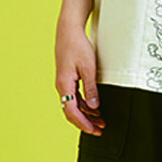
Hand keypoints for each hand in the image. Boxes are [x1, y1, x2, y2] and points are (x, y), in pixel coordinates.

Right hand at [54, 20, 104, 135]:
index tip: (94, 130)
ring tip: (100, 120)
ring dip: (86, 114)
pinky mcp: (67, 79)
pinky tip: (94, 107)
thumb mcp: (88, 68)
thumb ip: (91, 88)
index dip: (84, 123)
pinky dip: (84, 105)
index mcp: (64, 85)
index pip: (72, 112)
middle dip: (85, 123)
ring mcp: (64, 83)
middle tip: (100, 130)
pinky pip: (74, 97)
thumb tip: (94, 107)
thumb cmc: (77, 46)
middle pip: (71, 112)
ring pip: (73, 105)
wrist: (68, 31)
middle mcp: (61, 86)